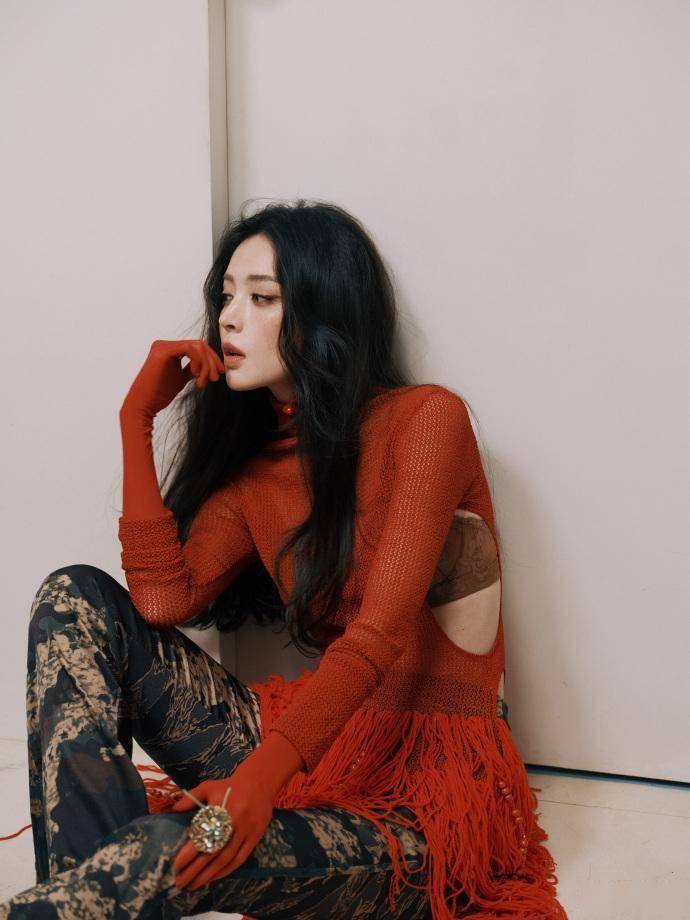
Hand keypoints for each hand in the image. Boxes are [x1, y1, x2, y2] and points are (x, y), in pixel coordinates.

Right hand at [120, 339, 224, 422]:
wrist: (143, 405)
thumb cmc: (160, 394)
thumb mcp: (181, 378)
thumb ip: (191, 368)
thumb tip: (207, 364)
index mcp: (168, 349)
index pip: (197, 347)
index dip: (211, 359)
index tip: (218, 374)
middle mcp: (164, 345)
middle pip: (199, 344)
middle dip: (211, 361)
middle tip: (215, 378)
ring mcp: (163, 346)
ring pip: (197, 346)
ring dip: (206, 365)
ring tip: (203, 383)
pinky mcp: (163, 352)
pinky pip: (190, 349)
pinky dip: (198, 362)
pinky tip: (196, 376)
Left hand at [170, 731, 304, 890]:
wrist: (259, 782)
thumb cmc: (230, 786)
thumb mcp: (209, 786)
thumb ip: (190, 798)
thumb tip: (172, 811)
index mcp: (220, 808)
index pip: (202, 836)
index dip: (189, 853)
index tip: (176, 866)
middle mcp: (234, 821)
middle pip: (212, 851)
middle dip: (194, 870)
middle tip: (180, 882)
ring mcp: (246, 830)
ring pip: (226, 858)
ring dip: (209, 875)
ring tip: (193, 885)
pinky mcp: (255, 837)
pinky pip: (240, 858)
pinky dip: (226, 870)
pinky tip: (214, 877)